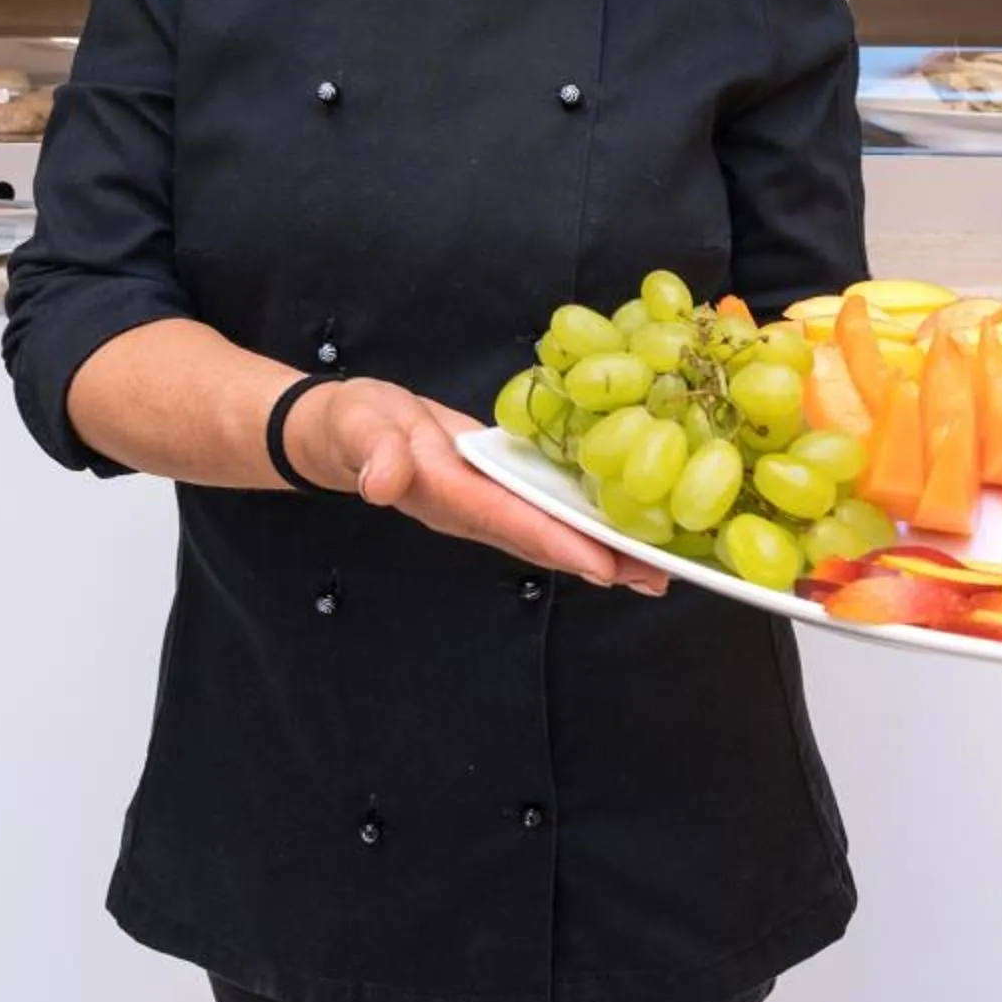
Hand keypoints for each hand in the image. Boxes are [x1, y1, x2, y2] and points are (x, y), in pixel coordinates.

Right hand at [292, 378, 666, 595]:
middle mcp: (473, 512)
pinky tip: (618, 532)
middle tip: (657, 577)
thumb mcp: (359, 428)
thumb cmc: (354, 425)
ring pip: (549, 535)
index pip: (510, 522)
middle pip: (543, 542)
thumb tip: (381, 483)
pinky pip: (543, 515)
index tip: (606, 565)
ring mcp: (485, 508)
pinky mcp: (493, 492)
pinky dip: (582, 526)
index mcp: (447, 496)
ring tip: (654, 567)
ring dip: (600, 553)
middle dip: (599, 561)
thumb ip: (374, 453)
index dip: (559, 544)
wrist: (344, 431)